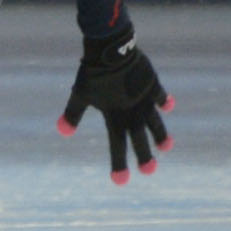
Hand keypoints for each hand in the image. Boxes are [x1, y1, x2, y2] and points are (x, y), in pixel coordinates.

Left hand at [60, 32, 171, 182]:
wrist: (111, 50)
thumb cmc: (92, 73)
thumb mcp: (80, 94)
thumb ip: (72, 114)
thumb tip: (62, 132)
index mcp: (115, 116)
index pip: (117, 144)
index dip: (118, 163)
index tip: (121, 181)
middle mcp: (133, 110)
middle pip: (139, 137)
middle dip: (144, 155)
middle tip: (150, 172)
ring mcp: (145, 98)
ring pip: (155, 121)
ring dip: (160, 134)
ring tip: (167, 147)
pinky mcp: (152, 84)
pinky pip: (160, 95)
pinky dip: (164, 101)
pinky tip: (168, 106)